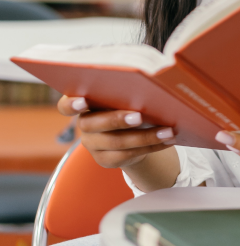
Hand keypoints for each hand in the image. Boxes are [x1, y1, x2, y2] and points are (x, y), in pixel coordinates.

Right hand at [57, 96, 178, 189]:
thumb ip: (125, 91)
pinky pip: (128, 156)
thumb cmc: (127, 104)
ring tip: (168, 131)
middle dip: (118, 120)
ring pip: (117, 143)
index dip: (71, 104)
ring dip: (146, 136)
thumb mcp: (122, 96)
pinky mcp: (105, 160)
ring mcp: (93, 144)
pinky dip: (152, 146)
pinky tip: (167, 140)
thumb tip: (151, 85)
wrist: (130, 132)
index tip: (82, 101)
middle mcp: (84, 124)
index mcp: (84, 103)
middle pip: (96, 124)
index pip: (65, 105)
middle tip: (139, 116)